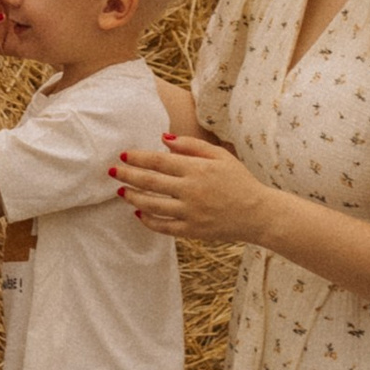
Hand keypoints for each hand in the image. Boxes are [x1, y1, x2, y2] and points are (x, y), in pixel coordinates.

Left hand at [109, 131, 274, 247]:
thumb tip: (163, 139)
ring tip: (121, 190)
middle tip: (112, 171)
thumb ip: (191, 145)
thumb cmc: (238, 180)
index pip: (159, 161)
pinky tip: (138, 213)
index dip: (138, 158)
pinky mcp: (192, 231)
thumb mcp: (219, 155)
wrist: (258, 214)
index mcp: (197, 169)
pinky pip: (163, 226)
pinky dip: (148, 220)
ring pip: (152, 205)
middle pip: (151, 182)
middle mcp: (192, 191)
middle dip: (128, 175)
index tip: (123, 155)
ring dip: (133, 197)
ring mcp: (191, 213)